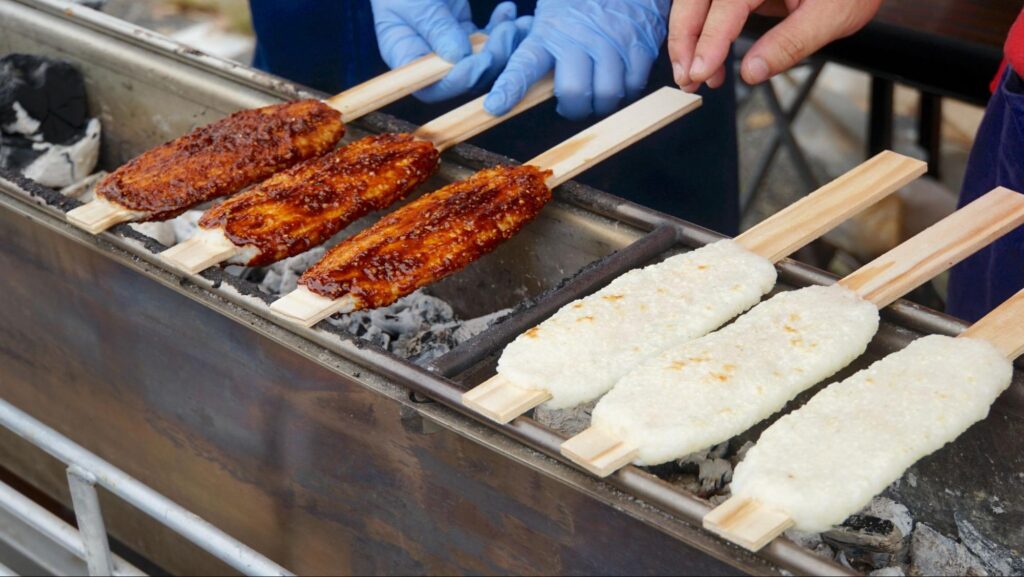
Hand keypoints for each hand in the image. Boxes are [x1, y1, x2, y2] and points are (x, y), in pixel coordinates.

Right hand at [371, 0, 529, 102]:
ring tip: (514, 23)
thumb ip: (435, 26)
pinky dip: (502, 28)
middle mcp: (426, 57)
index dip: (457, 81)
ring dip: (504, 46)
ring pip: (483, 62)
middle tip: (506, 34)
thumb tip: (457, 58)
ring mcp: (448, 45)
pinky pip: (489, 41)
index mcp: (403, 54)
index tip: (480, 60)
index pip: (430, 86)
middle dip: (490, 60)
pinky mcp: (465, 31)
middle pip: (463, 79)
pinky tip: (509, 11)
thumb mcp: (416, 0)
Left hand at [484, 0, 670, 120]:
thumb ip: (539, 48)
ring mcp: (612, 43)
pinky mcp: (639, 47)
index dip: (510, 87)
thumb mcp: (553, 14)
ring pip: (607, 95)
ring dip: (601, 104)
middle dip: (572, 109)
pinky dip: (626, 90)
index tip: (496, 106)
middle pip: (574, 91)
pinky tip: (620, 79)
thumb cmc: (582, 3)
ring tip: (598, 94)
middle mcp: (579, 37)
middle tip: (572, 105)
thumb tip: (520, 87)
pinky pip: (633, 86)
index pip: (525, 64)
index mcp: (549, 31)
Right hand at [668, 0, 881, 90]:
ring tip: (695, 76)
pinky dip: (702, 32)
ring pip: (694, 2)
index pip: (725, 5)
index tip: (700, 73)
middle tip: (687, 79)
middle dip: (684, 40)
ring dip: (688, 38)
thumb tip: (751, 72)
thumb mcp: (831, 16)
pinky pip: (709, 6)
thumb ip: (790, 44)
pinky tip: (707, 60)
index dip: (709, 41)